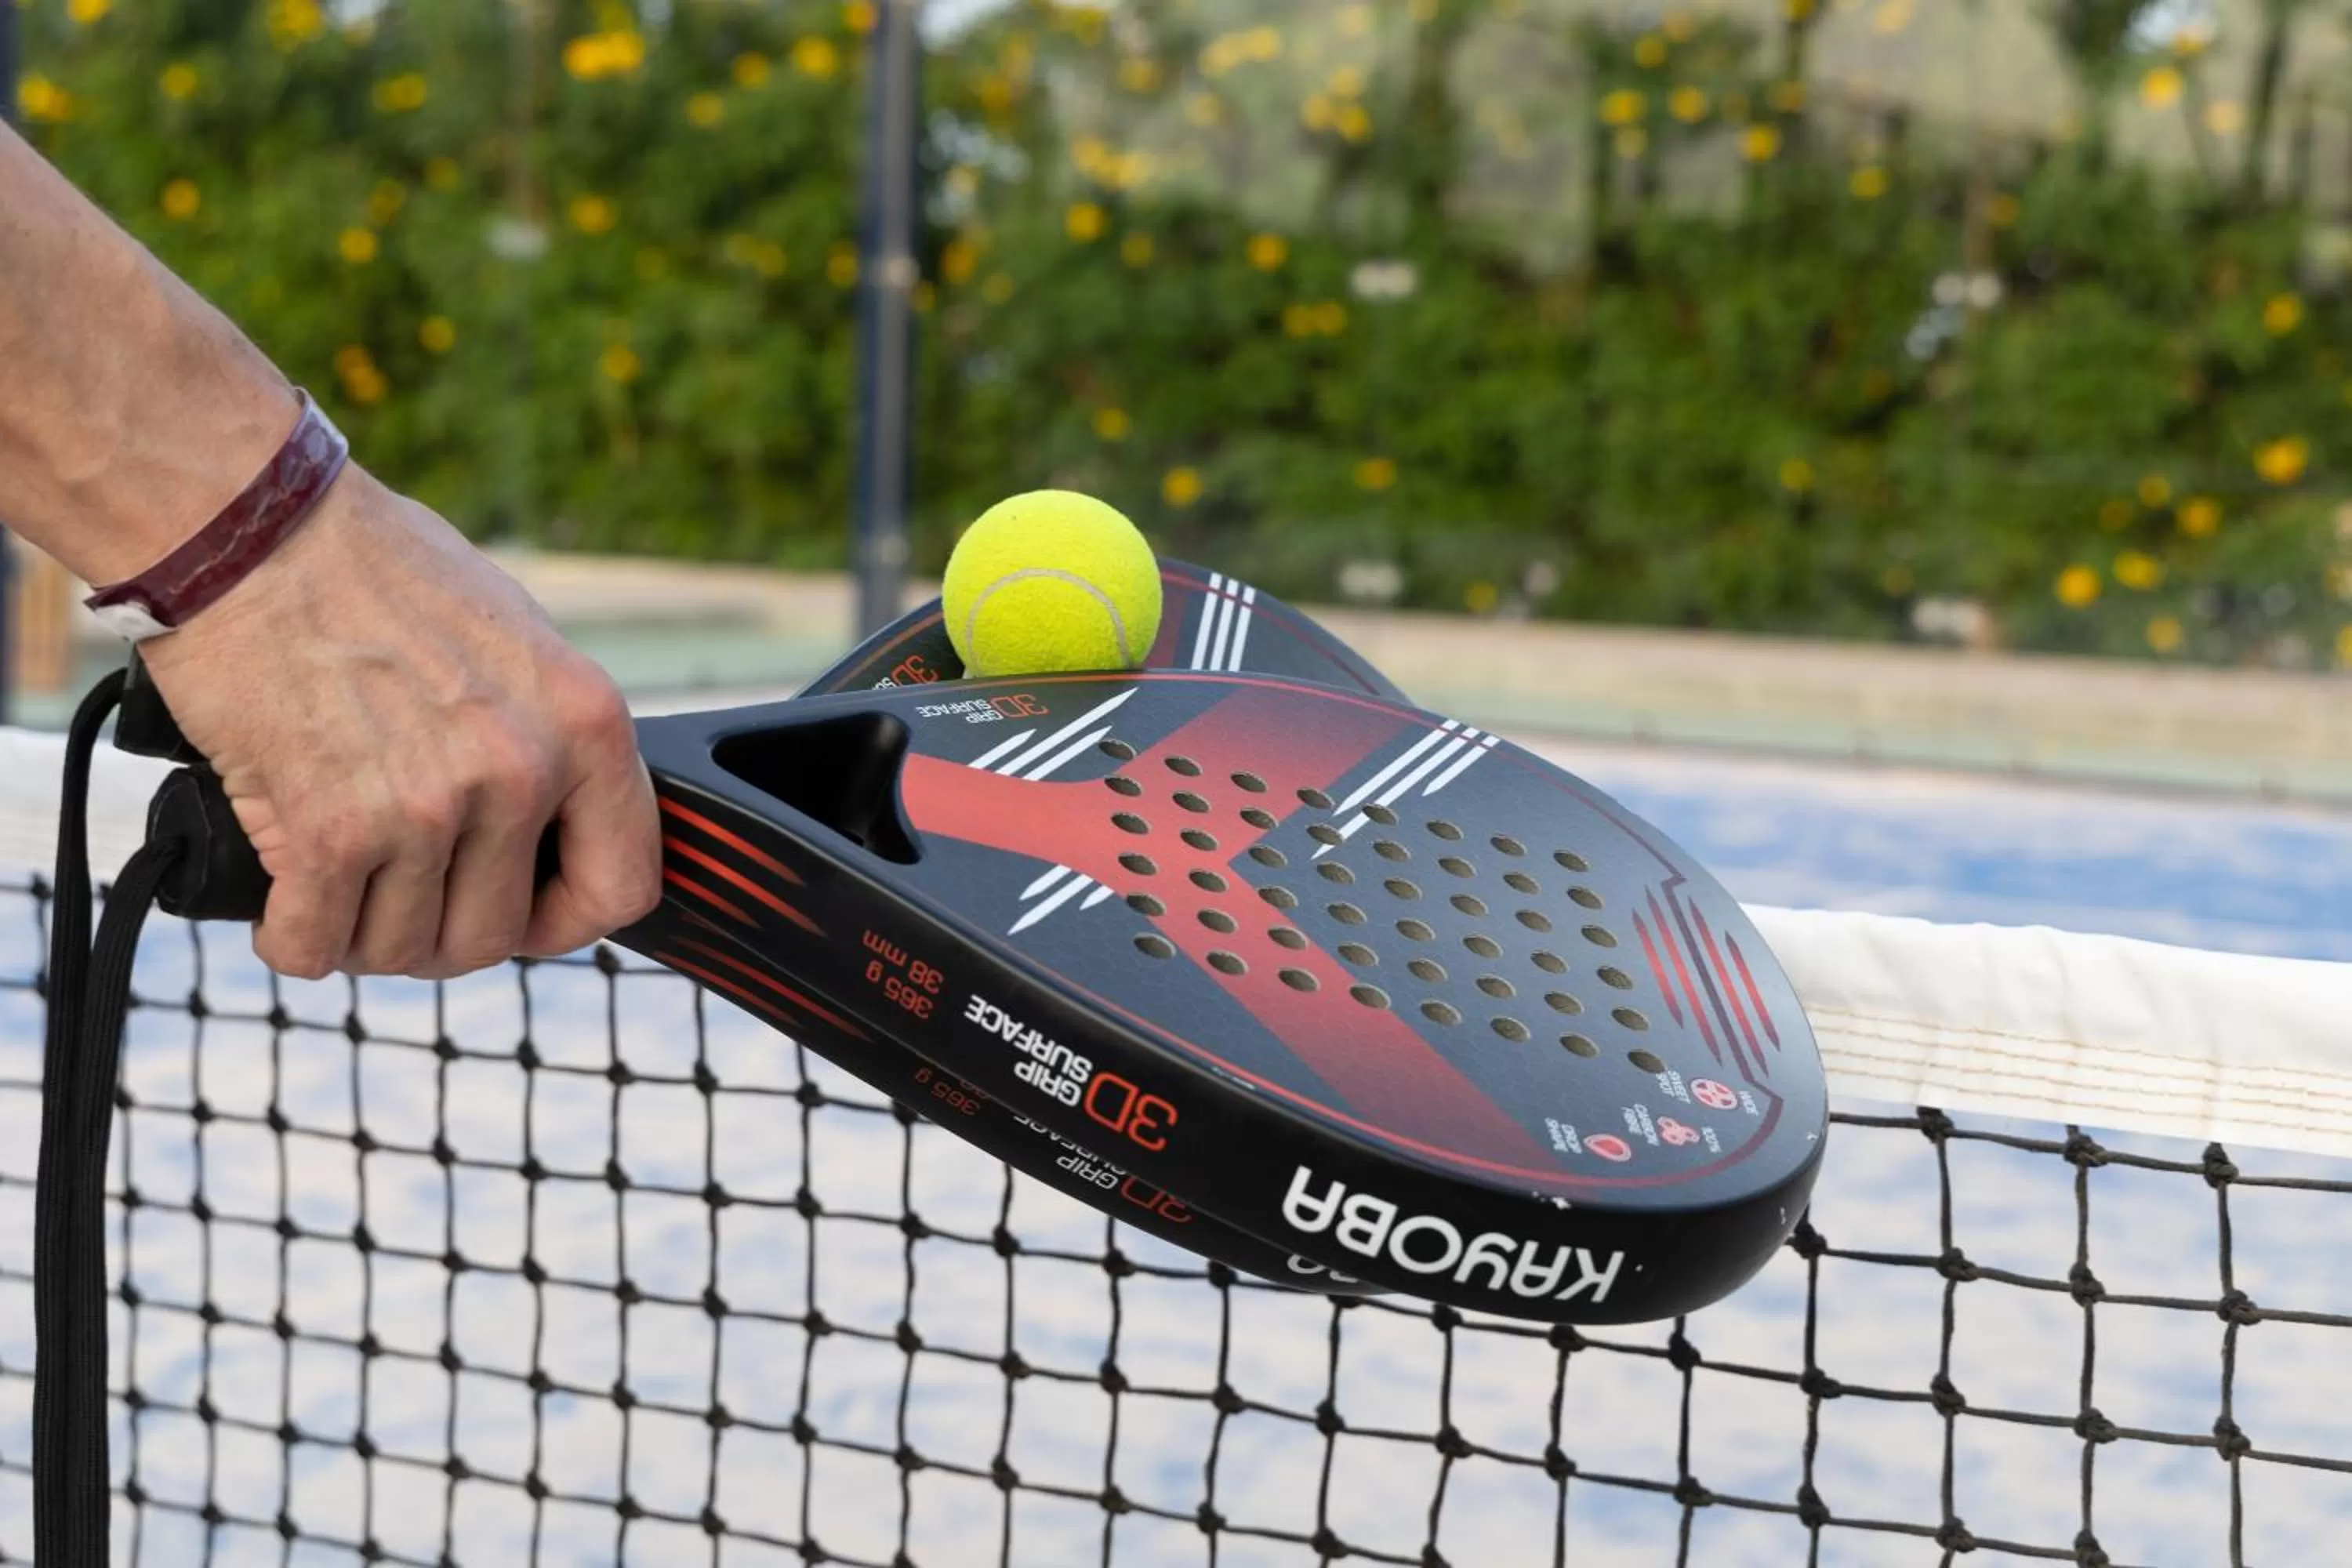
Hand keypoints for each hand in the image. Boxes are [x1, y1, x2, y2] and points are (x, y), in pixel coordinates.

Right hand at [138, 467, 662, 978]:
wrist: (251, 528)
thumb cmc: (374, 571)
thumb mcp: (515, 640)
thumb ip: (545, 739)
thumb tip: (550, 832)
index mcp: (587, 724)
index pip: (621, 888)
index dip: (566, 921)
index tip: (522, 913)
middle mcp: (521, 771)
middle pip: (495, 935)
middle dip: (440, 931)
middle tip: (395, 891)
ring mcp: (428, 806)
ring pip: (401, 948)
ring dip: (361, 934)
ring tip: (336, 882)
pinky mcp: (329, 830)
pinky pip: (314, 943)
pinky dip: (290, 937)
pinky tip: (281, 904)